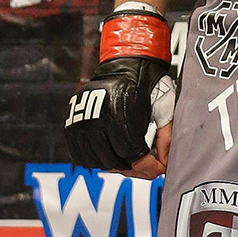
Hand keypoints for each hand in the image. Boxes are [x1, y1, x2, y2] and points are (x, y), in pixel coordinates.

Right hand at [64, 58, 174, 173]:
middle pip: (114, 162)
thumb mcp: (164, 106)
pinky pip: (81, 157)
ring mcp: (80, 124)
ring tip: (130, 158)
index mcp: (119, 112)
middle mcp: (96, 118)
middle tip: (146, 165)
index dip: (148, 166)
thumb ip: (167, 135)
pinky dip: (97, 161)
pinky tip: (112, 153)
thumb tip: (166, 164)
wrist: (125, 68)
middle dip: (135, 168)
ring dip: (116, 166)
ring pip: (98, 163)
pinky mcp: (71, 127)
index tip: (158, 167)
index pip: (131, 154)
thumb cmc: (147, 85)